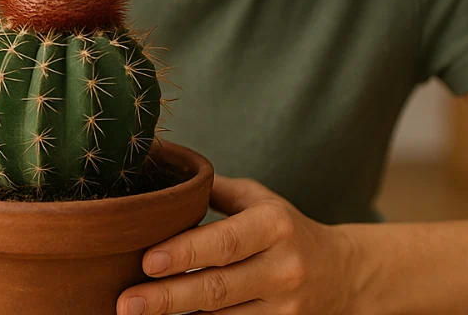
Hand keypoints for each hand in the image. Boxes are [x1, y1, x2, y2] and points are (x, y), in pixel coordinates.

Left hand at [117, 176, 358, 313]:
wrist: (342, 273)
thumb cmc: (286, 229)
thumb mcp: (258, 200)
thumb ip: (213, 190)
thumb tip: (162, 167)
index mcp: (275, 226)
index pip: (226, 242)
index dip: (186, 253)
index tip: (147, 260)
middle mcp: (283, 268)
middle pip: (217, 288)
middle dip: (167, 298)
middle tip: (126, 303)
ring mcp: (284, 308)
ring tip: (136, 313)